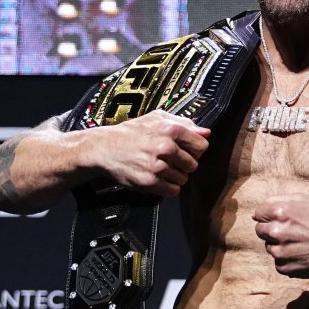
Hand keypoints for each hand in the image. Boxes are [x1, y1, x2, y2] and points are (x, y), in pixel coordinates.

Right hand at [86, 112, 208, 196]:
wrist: (104, 147)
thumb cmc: (131, 133)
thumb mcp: (156, 118)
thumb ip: (184, 123)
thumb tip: (205, 132)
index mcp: (170, 130)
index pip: (202, 146)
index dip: (195, 150)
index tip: (187, 151)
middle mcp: (165, 147)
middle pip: (194, 164)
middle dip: (184, 164)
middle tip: (171, 160)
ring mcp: (157, 166)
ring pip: (184, 179)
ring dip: (175, 176)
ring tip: (161, 168)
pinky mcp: (149, 182)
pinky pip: (173, 191)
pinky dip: (168, 187)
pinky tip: (158, 178)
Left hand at [253, 195, 308, 276]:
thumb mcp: (303, 200)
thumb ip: (277, 201)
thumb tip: (255, 214)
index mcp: (279, 212)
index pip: (258, 213)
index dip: (270, 215)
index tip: (282, 219)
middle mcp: (276, 231)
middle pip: (260, 230)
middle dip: (272, 230)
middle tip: (291, 231)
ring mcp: (279, 251)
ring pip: (269, 247)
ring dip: (280, 245)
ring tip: (299, 243)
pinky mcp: (284, 267)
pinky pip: (278, 262)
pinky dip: (287, 259)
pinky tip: (301, 254)